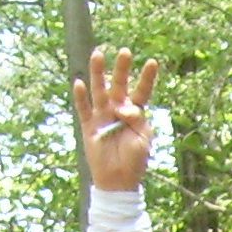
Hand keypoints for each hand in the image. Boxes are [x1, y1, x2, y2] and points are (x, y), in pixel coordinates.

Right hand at [73, 48, 158, 191]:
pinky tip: (79, 83)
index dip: (146, 78)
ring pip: (99, 90)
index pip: (141, 92)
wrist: (118, 180)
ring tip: (98, 54)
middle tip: (125, 51)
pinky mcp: (89, 125)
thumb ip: (137, 120)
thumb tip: (124, 107)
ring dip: (98, 73)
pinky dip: (80, 96)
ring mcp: (102, 116)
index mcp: (135, 114)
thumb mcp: (142, 139)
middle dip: (121, 69)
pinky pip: (83, 108)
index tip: (153, 62)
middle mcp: (117, 110)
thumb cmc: (134, 160)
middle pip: (119, 85)